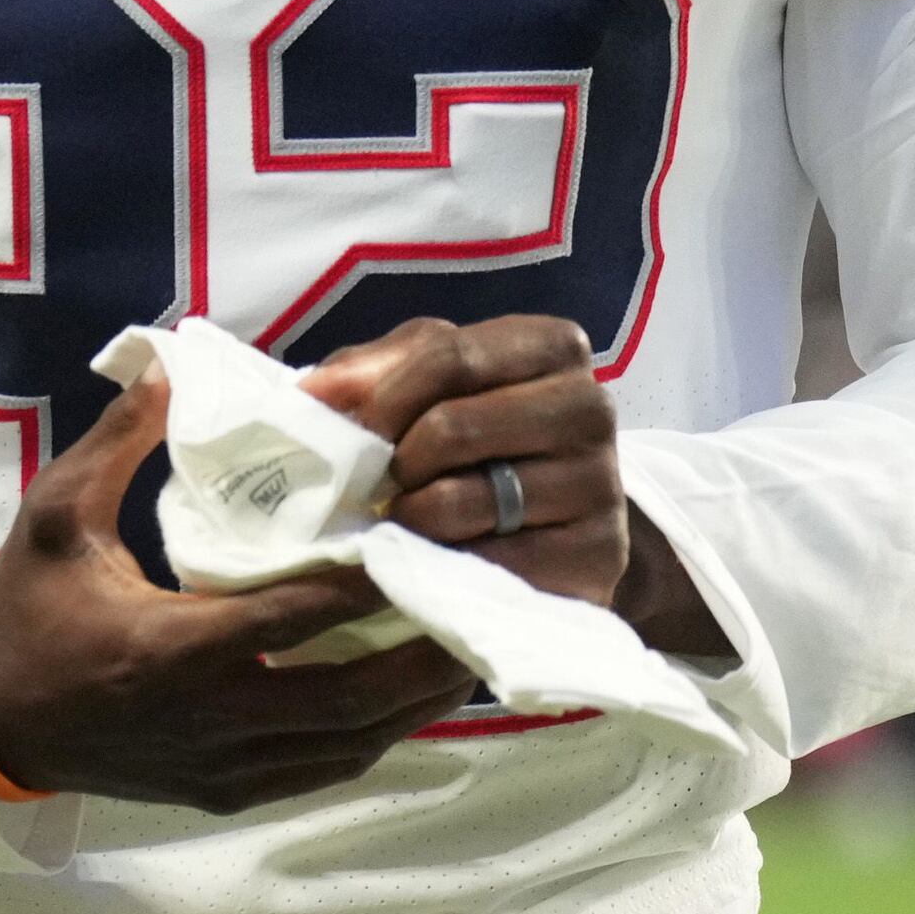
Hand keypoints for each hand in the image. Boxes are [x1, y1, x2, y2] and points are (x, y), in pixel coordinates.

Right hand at [0, 377, 481, 810]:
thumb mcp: (53, 515)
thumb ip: (118, 444)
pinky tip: (403, 698)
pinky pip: (322, 770)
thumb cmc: (24, 609)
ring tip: (462, 649)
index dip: (368, 586)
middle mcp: (207, 719)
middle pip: (350, 698)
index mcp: (168, 648)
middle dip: (422, 656)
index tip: (419, 542)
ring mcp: (220, 766)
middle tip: (474, 603)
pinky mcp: (223, 794)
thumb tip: (175, 371)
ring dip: (411, 703)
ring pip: (349, 744)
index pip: (296, 618)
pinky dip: (372, 736)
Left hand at [301, 310, 735, 661]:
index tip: (342, 429)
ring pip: (461, 501)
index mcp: (551, 347)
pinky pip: (484, 563)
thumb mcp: (427, 384)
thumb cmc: (475, 438)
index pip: (449, 355)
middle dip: (394, 462)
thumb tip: (314, 394)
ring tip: (404, 520)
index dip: (381, 396)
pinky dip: (440, 567)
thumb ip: (371, 373)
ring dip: (409, 518)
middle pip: (451, 428)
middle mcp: (590, 407)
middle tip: (377, 485)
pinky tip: (433, 561)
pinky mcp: (593, 560)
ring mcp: (600, 486)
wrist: (554, 524)